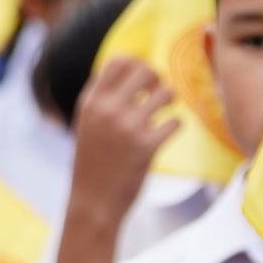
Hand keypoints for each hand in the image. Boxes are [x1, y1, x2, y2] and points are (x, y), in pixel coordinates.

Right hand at [67, 56, 179, 221]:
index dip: (136, 64)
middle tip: (157, 96)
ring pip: (167, 93)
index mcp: (91, 102)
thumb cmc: (93, 161)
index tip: (142, 80)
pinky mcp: (146, 147)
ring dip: (171, 102)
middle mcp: (108, 110)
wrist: (92, 201)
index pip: (118, 61)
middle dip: (158, 80)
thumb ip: (103, 97)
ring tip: (163, 114)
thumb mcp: (87, 123)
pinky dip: (175, 126)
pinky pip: (176, 122)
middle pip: (146, 70)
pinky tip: (165, 134)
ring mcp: (127, 128)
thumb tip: (128, 67)